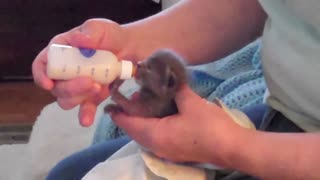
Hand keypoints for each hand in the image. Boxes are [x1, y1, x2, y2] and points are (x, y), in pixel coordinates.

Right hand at [32, 19, 129, 125]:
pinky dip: (85, 115)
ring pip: (67, 100)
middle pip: (56, 87)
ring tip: (99, 87)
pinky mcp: (91, 97)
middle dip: (70, 88)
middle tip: (90, 81)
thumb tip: (78, 39)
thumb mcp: (100, 28)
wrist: (130, 50)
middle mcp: (65, 72)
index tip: (48, 83)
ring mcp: (78, 86)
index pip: (42, 64)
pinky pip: (84, 109)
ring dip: (80, 97)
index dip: (40, 75)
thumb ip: (90, 31)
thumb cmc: (110, 36)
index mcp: (61, 52)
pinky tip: (87, 120)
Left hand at [110, 85, 244, 165]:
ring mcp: (165, 151)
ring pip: (144, 135)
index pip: (128, 124)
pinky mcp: (175, 151)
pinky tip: (158, 114)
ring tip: (144, 101)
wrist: (232, 148)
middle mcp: (156, 146)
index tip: (111, 100)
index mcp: (155, 135)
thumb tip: (168, 77)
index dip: (118, 112)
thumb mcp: (191, 103)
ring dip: (141, 121)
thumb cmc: (210, 126)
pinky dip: (151, 126)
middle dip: (129, 115)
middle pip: (134, 131)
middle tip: (132, 95)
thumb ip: (176, 89)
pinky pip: (154, 138)